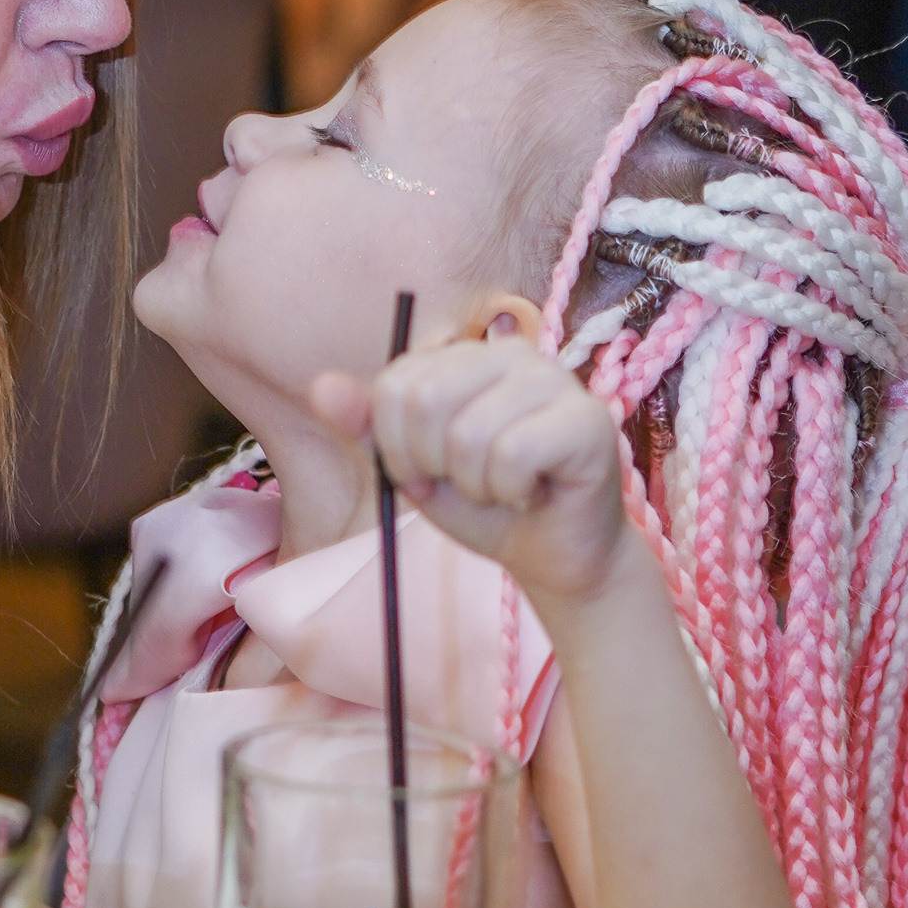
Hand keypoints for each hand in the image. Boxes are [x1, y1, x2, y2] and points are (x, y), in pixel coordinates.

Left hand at [311, 330, 629, 604]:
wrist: (552, 555)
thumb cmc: (484, 506)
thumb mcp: (411, 468)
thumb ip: (368, 428)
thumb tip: (320, 386)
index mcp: (463, 356)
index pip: (394, 386)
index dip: (396, 448)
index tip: (424, 474)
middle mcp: (511, 352)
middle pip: (425, 400)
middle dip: (432, 464)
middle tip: (465, 484)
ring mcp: (554, 379)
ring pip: (469, 434)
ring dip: (476, 485)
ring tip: (504, 488)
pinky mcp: (586, 419)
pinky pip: (512, 456)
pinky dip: (510, 493)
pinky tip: (533, 492)